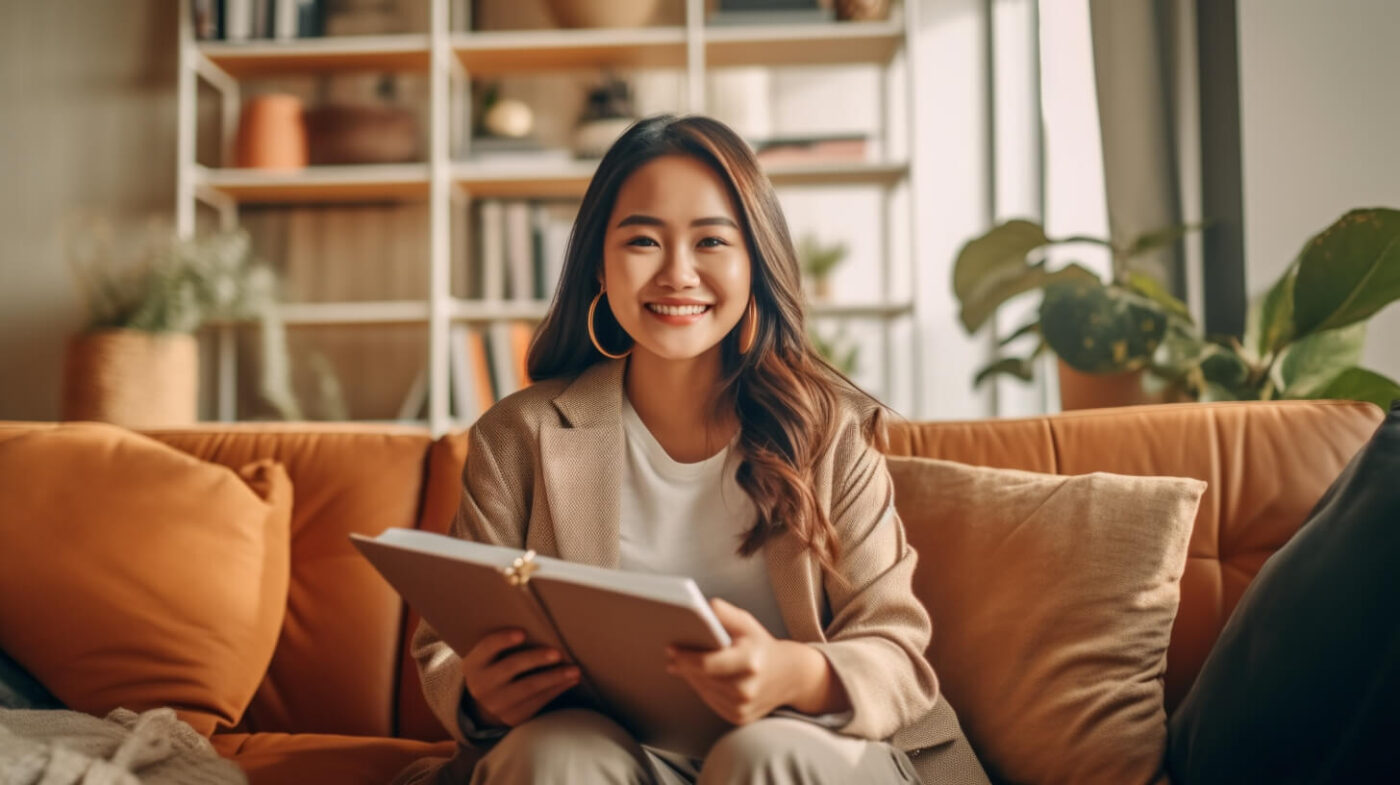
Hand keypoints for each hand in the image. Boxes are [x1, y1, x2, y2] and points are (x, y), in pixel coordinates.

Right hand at [460, 628, 579, 727]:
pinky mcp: (514, 718)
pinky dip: (557, 689)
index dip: (503, 640)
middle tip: (558, 653)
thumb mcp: (489, 658)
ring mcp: (497, 705)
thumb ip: (504, 643)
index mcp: (474, 664)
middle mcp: (482, 686)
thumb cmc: (495, 667)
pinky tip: (571, 680)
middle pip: (511, 667)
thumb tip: (538, 620)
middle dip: (536, 659)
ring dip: (555, 677)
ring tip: (575, 670)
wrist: (484, 706)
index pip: (487, 647)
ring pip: (529, 688)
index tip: (522, 632)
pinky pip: (538, 702)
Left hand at [665, 598, 808, 724]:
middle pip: (703, 679)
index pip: (708, 664)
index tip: (670, 648)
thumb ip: (723, 613)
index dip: (685, 657)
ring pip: (704, 691)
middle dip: (684, 667)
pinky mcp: (740, 717)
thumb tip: (700, 608)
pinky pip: (711, 702)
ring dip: (691, 678)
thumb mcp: (746, 623)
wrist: (790, 675)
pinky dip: (702, 689)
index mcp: (750, 662)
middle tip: (671, 655)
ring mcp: (744, 707)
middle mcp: (747, 689)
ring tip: (680, 664)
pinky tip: (698, 677)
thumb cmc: (761, 645)